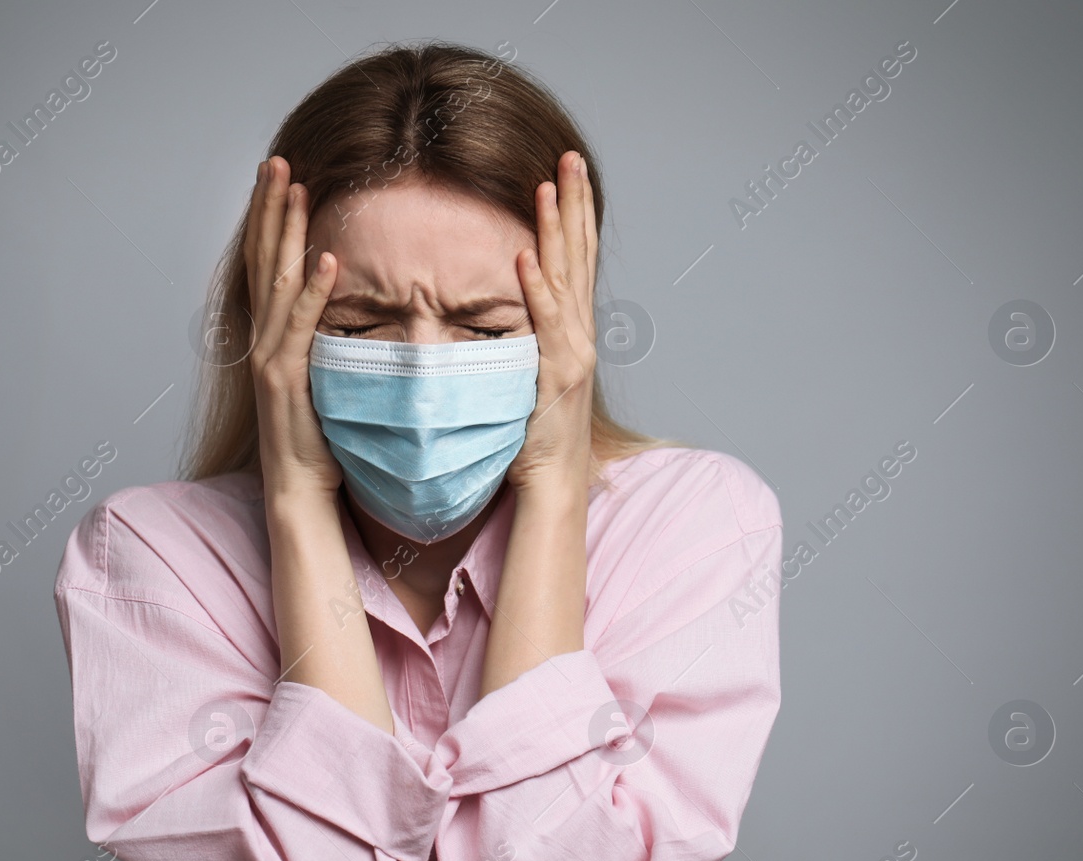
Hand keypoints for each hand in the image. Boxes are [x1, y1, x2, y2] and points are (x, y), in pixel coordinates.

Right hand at [245, 156, 343, 502]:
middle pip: (265, 261)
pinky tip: (325, 259)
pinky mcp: (285, 381)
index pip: (271, 266)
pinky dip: (313, 293)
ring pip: (277, 282)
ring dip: (286, 232)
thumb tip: (357, 314)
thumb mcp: (327, 381)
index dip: (272, 221)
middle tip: (277, 161)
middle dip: (270, 208)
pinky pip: (301, 328)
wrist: (301, 495)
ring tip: (294, 187)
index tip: (282, 178)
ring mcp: (270, 360)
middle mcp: (265, 342)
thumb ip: (332, 344)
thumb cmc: (319, 444)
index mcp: (275, 338)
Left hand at [507, 149, 598, 502]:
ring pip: (564, 277)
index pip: (574, 260)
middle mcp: (579, 333)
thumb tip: (503, 312)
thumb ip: (524, 340)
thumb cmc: (535, 436)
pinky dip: (536, 288)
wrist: (553, 481)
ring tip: (549, 184)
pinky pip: (544, 321)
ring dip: (557, 229)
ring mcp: (572, 351)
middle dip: (574, 203)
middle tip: (570, 157)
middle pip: (577, 255)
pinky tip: (526, 254)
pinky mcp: (556, 373)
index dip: (572, 214)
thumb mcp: (528, 375)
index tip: (564, 173)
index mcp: (572, 330)